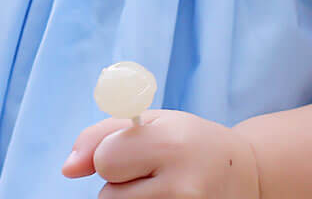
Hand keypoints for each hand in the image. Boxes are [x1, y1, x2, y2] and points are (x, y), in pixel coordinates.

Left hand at [61, 109, 259, 197]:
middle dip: (121, 183)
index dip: (111, 154)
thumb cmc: (188, 141)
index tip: (134, 151)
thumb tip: (67, 169)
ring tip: (161, 188)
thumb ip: (101, 135)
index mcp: (170, 145)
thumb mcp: (151, 121)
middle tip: (152, 171)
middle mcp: (181, 187)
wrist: (244, 174)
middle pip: (109, 196)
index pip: (105, 161)